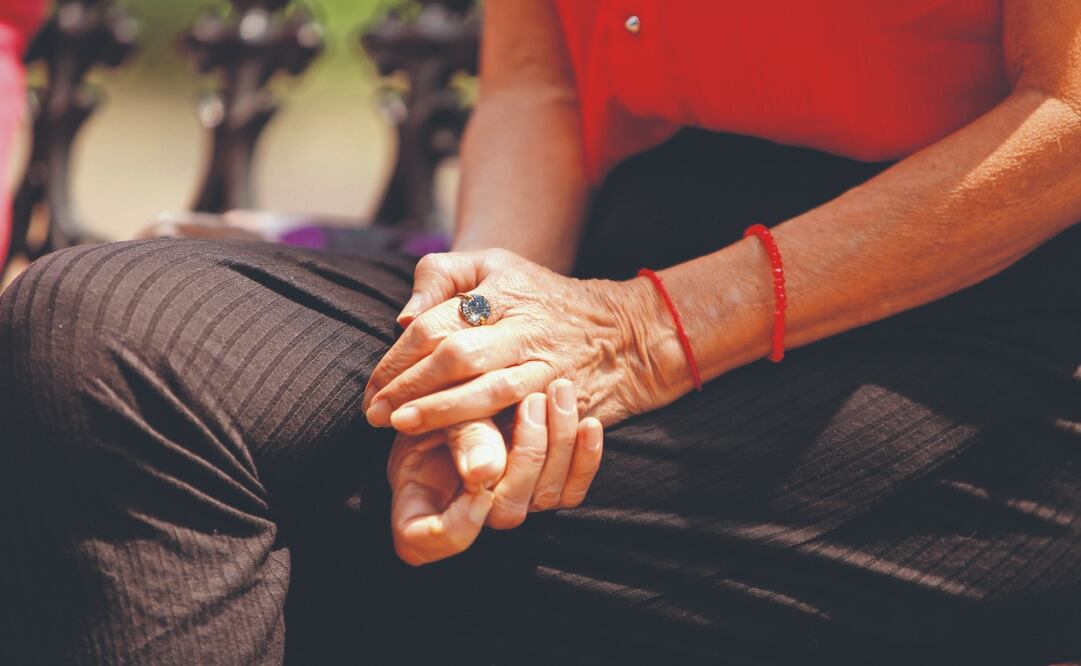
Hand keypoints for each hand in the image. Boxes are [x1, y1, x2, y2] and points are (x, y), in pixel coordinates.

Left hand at [363, 249, 672, 433]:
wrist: (625, 335)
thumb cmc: (544, 298)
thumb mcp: (495, 265)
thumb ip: (442, 276)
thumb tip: (404, 319)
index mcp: (504, 294)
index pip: (437, 325)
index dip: (397, 359)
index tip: (373, 385)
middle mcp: (525, 332)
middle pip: (457, 358)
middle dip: (409, 388)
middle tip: (374, 413)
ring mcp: (547, 371)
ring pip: (488, 394)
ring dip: (440, 414)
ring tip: (402, 428)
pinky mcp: (563, 406)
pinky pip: (521, 426)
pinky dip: (484, 439)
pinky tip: (453, 450)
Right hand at [388, 383, 603, 565]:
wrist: (479, 383)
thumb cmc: (442, 397)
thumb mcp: (445, 408)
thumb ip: (464, 436)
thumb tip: (484, 472)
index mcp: (421, 501)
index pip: (429, 540)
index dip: (456, 523)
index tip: (477, 479)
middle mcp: (472, 514)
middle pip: (506, 511)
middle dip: (527, 453)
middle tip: (531, 401)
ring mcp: (514, 504)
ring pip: (545, 496)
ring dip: (559, 441)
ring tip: (557, 392)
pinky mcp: (547, 491)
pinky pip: (573, 491)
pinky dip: (586, 457)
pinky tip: (589, 423)